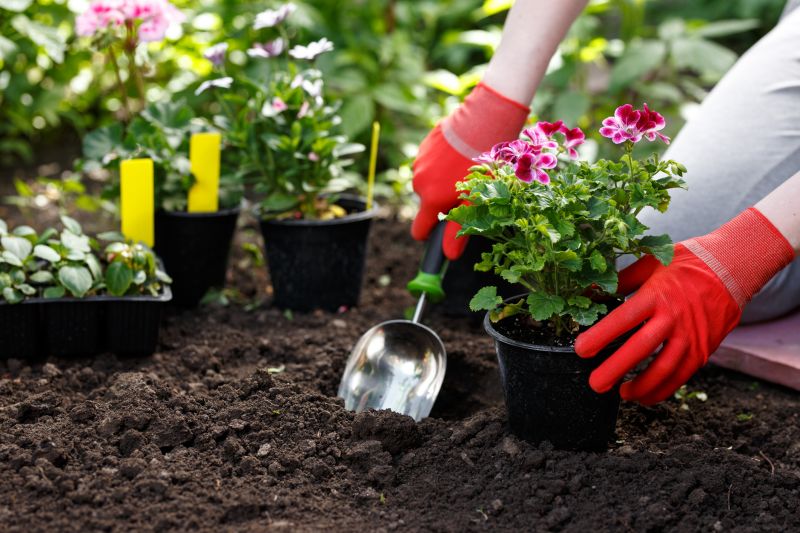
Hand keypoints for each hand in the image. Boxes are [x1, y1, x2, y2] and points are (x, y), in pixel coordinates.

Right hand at [411, 82, 528, 259]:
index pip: (418, 231)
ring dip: (441, 180)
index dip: (428, 235)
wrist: (482, 122)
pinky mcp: (424, 147)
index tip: (438, 232)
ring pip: (428, 182)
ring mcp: (420, 164)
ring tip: (464, 167)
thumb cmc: (484, 165)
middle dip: (442, 200)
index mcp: (432, 200)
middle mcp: (420, 184)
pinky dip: (441, 163)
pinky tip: (458, 153)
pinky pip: (429, 163)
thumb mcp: (476, 201)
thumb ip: (458, 230)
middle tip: (467, 189)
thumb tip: (449, 256)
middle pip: (427, 203)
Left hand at [575, 208, 794, 403]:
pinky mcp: (703, 350)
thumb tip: (588, 292)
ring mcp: (690, 336)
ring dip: (640, 386)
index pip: (623, 319)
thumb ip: (620, 280)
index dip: (601, 336)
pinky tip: (644, 395)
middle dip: (615, 369)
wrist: (732, 268)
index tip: (581, 350)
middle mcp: (673, 318)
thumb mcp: (651, 262)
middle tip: (595, 384)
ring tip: (620, 393)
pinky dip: (662, 390)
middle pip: (640, 349)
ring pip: (663, 370)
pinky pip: (681, 376)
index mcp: (656, 295)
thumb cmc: (685, 263)